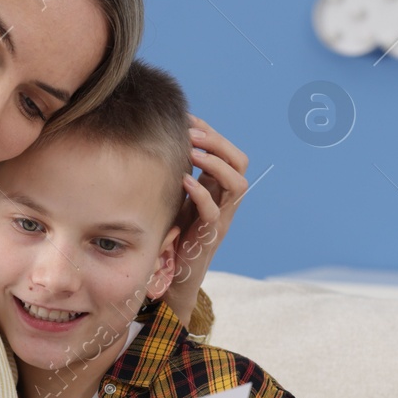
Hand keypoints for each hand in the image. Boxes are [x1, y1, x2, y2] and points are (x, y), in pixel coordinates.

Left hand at [167, 114, 249, 316]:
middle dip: (218, 143)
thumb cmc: (171, 234)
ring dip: (215, 163)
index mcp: (218, 189)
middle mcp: (225, 202)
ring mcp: (221, 219)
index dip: (212, 133)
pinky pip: (214, 211)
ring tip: (193, 152)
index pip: (229, 153)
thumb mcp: (174, 197)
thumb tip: (157, 142)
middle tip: (191, 134)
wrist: (173, 277)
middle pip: (240, 162)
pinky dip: (201, 192)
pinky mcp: (209, 236)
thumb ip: (175, 174)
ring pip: (238, 184)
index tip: (188, 120)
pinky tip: (184, 180)